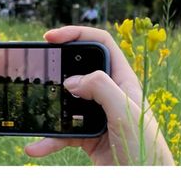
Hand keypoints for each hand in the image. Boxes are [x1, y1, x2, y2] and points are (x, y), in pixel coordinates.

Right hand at [24, 26, 173, 165]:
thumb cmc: (145, 146)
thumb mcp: (124, 110)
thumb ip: (100, 87)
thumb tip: (71, 80)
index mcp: (122, 77)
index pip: (100, 42)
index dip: (77, 34)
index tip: (52, 37)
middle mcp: (110, 91)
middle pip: (80, 67)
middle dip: (59, 65)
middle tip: (39, 64)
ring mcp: (98, 113)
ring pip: (68, 101)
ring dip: (51, 106)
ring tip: (35, 107)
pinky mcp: (89, 136)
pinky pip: (64, 132)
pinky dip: (49, 139)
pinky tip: (36, 146)